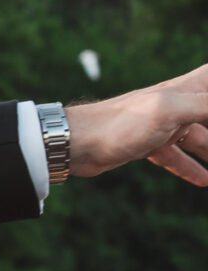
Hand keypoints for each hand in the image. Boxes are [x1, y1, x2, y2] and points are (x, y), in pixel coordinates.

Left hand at [69, 67, 207, 182]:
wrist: (76, 143)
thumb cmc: (121, 122)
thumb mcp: (172, 110)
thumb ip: (207, 105)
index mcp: (185, 89)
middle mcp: (176, 103)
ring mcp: (161, 125)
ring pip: (200, 138)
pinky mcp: (147, 145)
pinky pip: (177, 157)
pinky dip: (192, 167)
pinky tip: (204, 181)